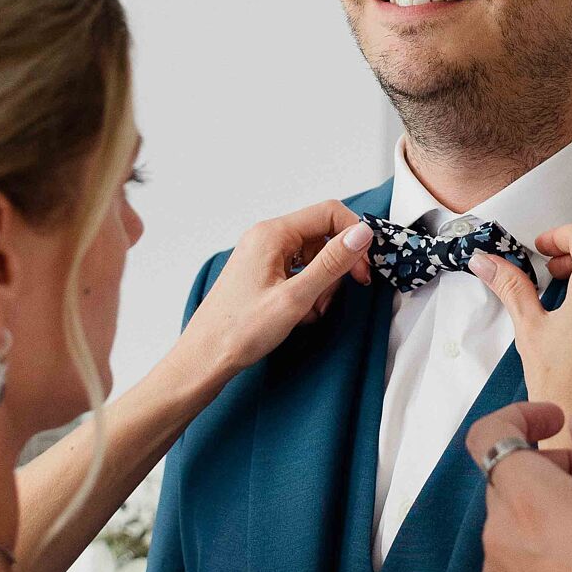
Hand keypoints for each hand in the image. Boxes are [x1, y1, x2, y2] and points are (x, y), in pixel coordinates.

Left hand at [177, 201, 373, 386]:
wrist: (205, 358)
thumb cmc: (239, 331)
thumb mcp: (295, 298)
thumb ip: (331, 263)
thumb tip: (362, 233)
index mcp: (272, 234)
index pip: (329, 213)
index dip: (354, 237)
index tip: (365, 265)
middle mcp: (266, 238)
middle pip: (323, 236)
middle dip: (338, 266)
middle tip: (346, 291)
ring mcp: (264, 255)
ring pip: (314, 257)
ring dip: (323, 284)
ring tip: (312, 311)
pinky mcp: (263, 273)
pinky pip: (299, 271)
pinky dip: (309, 291)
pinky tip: (302, 314)